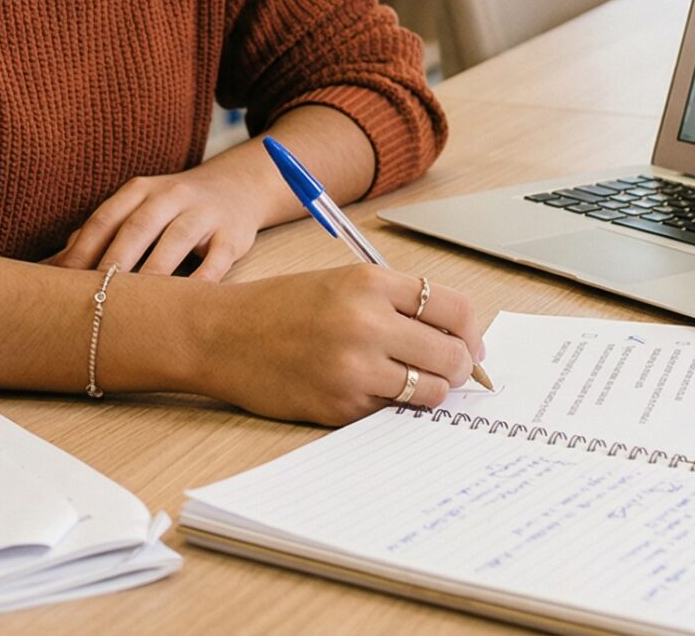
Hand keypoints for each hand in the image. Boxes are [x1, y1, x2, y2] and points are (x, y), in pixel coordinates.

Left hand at [48, 159, 281, 280]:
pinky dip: (203, 280)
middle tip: (95, 297)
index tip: (61, 285)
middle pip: (137, 227)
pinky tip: (186, 303)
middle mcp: (170, 195)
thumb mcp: (137, 209)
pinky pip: (217, 259)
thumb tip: (49, 268)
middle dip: (115, 261)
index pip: (105, 220)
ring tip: (138, 306)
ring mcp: (203, 212)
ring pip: (176, 240)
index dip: (82, 251)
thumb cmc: (170, 210)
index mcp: (139, 190)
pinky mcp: (232, 233)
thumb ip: (99, 234)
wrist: (237, 188)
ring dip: (156, 270)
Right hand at [194, 266, 488, 425]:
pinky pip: (391, 411)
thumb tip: (460, 338)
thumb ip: (397, 304)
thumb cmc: (283, 308)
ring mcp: (353, 368)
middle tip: (451, 371)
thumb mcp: (343, 283)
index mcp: (371, 283)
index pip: (455, 309)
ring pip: (431, 390)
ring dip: (432, 391)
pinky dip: (391, 405)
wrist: (222, 335)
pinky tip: (371, 391)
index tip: (470, 344)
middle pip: (452, 354)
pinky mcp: (340, 405)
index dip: (471, 332)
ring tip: (416, 384)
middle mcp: (367, 323)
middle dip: (460, 367)